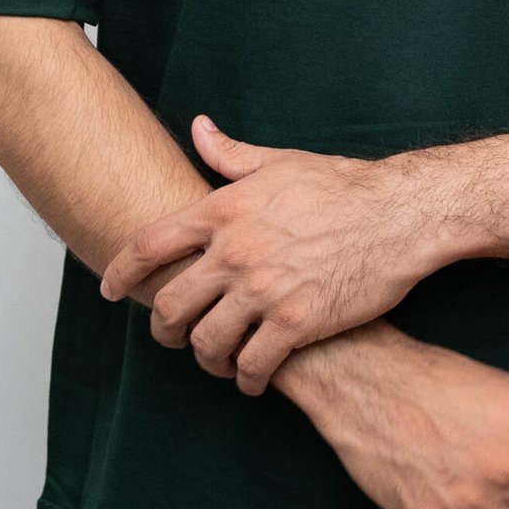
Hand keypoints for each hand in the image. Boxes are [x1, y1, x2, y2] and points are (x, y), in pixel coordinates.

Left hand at [97, 117, 438, 393]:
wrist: (399, 214)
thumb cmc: (344, 185)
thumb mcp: (282, 162)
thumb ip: (231, 155)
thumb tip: (199, 129)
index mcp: (225, 210)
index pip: (150, 244)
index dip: (122, 270)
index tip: (109, 289)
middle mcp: (236, 251)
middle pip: (170, 304)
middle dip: (163, 329)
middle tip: (172, 337)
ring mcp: (264, 290)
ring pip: (206, 343)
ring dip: (206, 359)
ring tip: (217, 361)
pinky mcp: (296, 323)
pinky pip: (252, 366)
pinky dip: (247, 379)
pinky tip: (253, 378)